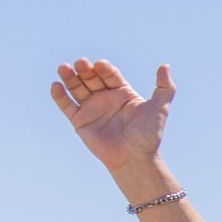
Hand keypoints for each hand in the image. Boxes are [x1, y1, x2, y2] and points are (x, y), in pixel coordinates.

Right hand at [50, 59, 174, 178]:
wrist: (135, 158)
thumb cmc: (149, 135)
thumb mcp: (160, 108)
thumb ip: (165, 88)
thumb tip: (165, 66)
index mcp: (122, 93)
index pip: (109, 74)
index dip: (104, 68)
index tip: (101, 66)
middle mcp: (105, 98)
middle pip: (91, 78)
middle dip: (85, 69)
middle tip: (81, 63)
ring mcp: (91, 109)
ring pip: (76, 88)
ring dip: (69, 77)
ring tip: (64, 68)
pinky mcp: (80, 121)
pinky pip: (67, 106)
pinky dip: (59, 96)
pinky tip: (56, 86)